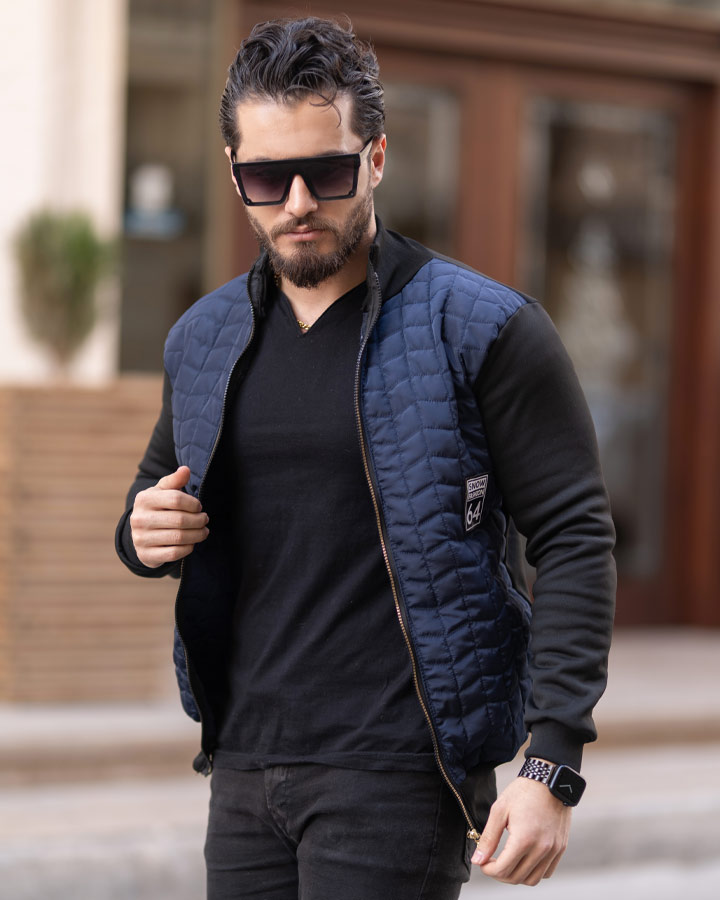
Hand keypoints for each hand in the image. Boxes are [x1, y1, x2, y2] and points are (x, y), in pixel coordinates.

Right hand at [130, 466, 208, 567]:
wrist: (140, 533)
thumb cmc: (157, 507)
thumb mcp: (162, 491)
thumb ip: (174, 480)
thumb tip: (185, 470)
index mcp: (144, 499)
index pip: (176, 499)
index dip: (193, 503)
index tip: (199, 507)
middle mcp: (139, 519)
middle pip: (179, 520)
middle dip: (198, 520)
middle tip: (205, 520)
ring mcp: (141, 539)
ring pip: (178, 538)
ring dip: (197, 535)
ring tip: (203, 531)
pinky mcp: (146, 555)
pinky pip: (174, 554)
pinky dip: (188, 548)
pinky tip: (192, 543)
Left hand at [471, 769, 571, 884]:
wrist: (550, 779)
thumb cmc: (523, 792)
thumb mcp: (499, 810)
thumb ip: (488, 838)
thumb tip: (478, 860)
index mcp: (524, 839)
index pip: (503, 869)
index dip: (489, 870)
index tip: (483, 863)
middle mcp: (542, 848)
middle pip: (516, 877)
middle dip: (500, 874)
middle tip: (491, 863)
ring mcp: (554, 850)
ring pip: (532, 880)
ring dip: (516, 876)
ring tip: (507, 862)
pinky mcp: (561, 848)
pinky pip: (547, 872)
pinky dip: (533, 872)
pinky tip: (523, 860)